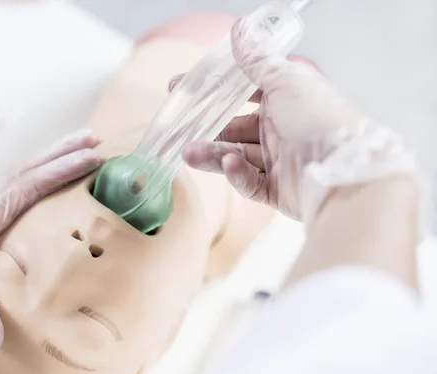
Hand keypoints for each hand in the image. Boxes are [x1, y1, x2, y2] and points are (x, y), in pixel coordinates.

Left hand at [0, 129, 102, 348]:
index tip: (93, 158)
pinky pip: (23, 186)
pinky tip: (52, 182)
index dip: (63, 171)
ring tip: (82, 147)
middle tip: (97, 138)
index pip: (33, 184)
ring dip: (55, 158)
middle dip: (66, 151)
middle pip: (34, 167)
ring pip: (28, 172)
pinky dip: (42, 175)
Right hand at [179, 17, 415, 223]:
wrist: (345, 176)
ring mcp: (280, 161)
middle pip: (236, 128)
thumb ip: (258, 60)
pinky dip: (237, 174)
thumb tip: (240, 30)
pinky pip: (249, 182)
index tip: (187, 88)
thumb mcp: (286, 81)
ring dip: (213, 154)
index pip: (245, 93)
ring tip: (189, 152)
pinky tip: (230, 165)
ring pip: (237, 156)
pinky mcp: (278, 190)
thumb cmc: (321, 122)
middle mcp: (284, 130)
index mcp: (288, 101)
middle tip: (181, 126)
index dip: (217, 91)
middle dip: (209, 128)